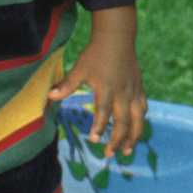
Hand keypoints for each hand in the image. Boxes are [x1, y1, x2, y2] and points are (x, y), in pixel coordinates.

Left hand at [48, 20, 146, 155]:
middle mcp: (123, 93)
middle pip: (123, 122)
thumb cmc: (96, 53)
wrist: (117, 38)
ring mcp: (133, 91)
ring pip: (137, 119)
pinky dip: (140, 121)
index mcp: (107, 89)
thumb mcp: (80, 68)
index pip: (103, 113)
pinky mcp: (139, 88)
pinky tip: (137, 130)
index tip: (92, 139)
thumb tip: (50, 96)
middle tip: (110, 154)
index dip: (98, 127)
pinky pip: (143, 109)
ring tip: (128, 150)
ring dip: (133, 136)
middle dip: (117, 140)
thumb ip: (67, 85)